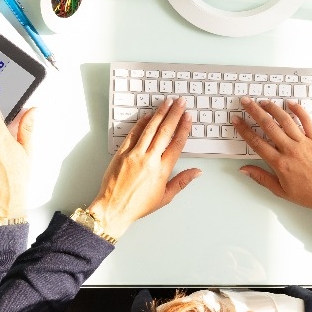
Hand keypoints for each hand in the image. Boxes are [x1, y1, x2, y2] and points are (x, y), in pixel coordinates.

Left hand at [88, 97, 200, 237]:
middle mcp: (149, 159)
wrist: (113, 208)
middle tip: (180, 102)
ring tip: (167, 103)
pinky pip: (133, 134)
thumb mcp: (165, 197)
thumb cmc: (138, 205)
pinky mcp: (121, 153)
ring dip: (160, 114)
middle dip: (174, 114)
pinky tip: (148, 115)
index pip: (176, 143)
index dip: (184, 128)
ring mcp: (134, 154)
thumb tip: (197, 172)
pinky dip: (141, 123)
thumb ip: (182, 181)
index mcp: (162, 170)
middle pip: (165, 131)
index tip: (188, 117)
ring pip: (150, 129)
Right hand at [232, 97, 311, 220]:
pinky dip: (299, 110)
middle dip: (254, 112)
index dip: (244, 130)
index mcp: (279, 163)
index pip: (256, 142)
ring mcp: (304, 143)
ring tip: (263, 101)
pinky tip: (290, 103)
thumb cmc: (307, 195)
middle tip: (246, 102)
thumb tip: (243, 169)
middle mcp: (290, 150)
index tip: (237, 120)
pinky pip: (307, 121)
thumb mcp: (280, 191)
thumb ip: (261, 178)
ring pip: (285, 120)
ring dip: (273, 108)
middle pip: (268, 126)